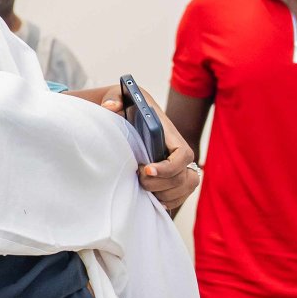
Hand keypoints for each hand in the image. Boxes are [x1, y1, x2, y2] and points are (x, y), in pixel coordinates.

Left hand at [90, 85, 198, 216]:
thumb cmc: (126, 106)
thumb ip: (114, 99)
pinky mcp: (175, 178)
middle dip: (160, 184)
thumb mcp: (120, 96)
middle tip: (138, 179)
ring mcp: (180, 165)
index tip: (146, 170)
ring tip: (144, 189)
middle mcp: (179, 151)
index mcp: (170, 134)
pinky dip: (168, 201)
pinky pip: (181, 196)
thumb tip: (110, 106)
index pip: (182, 155)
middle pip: (184, 176)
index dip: (168, 167)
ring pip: (186, 187)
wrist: (129, 113)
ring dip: (165, 194)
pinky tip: (152, 198)